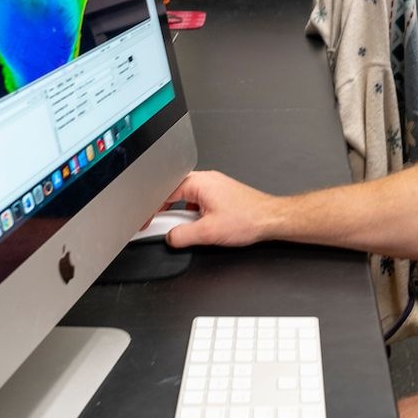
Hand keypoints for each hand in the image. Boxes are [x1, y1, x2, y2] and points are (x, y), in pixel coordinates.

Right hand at [157, 170, 279, 248]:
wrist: (271, 219)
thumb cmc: (248, 219)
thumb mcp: (208, 232)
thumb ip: (182, 236)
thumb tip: (170, 237)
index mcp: (199, 182)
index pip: (164, 192)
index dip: (152, 210)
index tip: (146, 222)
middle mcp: (206, 180)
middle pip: (173, 194)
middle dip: (166, 212)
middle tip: (162, 228)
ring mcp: (214, 186)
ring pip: (186, 199)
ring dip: (182, 214)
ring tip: (186, 229)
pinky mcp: (220, 194)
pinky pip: (198, 202)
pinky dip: (193, 214)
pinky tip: (200, 227)